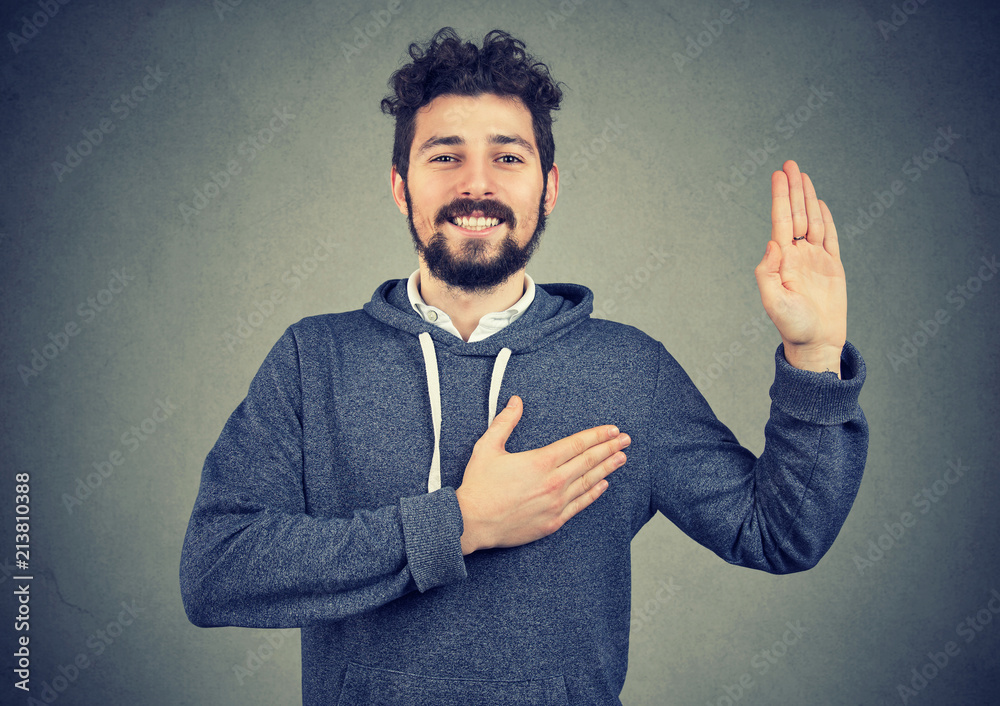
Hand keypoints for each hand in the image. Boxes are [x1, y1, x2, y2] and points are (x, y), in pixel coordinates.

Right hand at [455, 395, 628, 554]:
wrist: (472, 522)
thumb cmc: (479, 486)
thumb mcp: (488, 447)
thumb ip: (504, 422)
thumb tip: (516, 402)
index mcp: (541, 461)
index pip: (577, 444)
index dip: (597, 435)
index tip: (612, 430)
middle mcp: (554, 481)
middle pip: (589, 461)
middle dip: (610, 448)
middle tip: (625, 440)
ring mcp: (556, 503)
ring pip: (589, 482)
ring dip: (607, 468)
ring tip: (621, 458)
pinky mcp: (553, 521)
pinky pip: (580, 505)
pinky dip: (594, 493)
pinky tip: (604, 485)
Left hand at [754, 160, 846, 375]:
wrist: (815, 343)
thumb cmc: (792, 326)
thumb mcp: (774, 302)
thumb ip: (767, 273)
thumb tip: (772, 243)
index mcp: (783, 260)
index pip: (781, 221)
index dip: (781, 197)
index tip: (779, 174)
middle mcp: (797, 255)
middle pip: (796, 214)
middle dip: (793, 189)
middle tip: (790, 164)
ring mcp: (814, 259)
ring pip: (812, 220)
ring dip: (807, 198)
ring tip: (803, 176)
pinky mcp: (832, 266)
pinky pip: (830, 237)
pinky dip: (825, 218)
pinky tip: (819, 203)